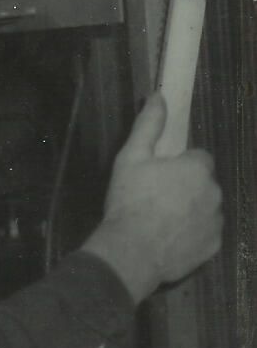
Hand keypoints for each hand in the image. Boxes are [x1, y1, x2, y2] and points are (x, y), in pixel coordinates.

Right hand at [82, 93, 222, 303]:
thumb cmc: (130, 199)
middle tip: (156, 195)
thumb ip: (149, 125)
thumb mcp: (131, 157)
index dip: (179, 163)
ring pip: (207, 207)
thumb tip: (159, 96)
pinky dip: (193, 232)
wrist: (132, 251)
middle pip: (204, 182)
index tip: (159, 173)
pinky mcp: (214, 247)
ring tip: (161, 218)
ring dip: (192, 208)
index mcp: (197, 168)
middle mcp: (215, 193)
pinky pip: (206, 232)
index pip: (199, 157)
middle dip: (187, 186)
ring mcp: (216, 222)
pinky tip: (169, 237)